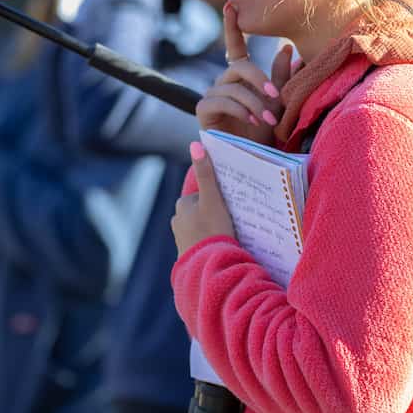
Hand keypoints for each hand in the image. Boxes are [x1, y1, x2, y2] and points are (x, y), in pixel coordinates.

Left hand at [172, 141, 235, 255]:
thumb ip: (205, 173)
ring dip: (214, 230)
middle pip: (202, 211)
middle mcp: (177, 222)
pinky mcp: (189, 257)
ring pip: (203, 228)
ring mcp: (182, 241)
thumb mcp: (212, 199)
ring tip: (232, 235)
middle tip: (235, 220)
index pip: (202, 195)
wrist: (210, 269)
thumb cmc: (213, 230)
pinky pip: (203, 245)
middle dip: (215, 214)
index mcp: (181, 207)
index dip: (218, 198)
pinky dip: (212, 244)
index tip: (232, 205)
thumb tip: (195, 144)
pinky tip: (224, 248)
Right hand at [195, 3, 293, 145]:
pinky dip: (239, 109)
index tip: (231, 5)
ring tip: (268, 119)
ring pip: (232, 86)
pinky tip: (252, 120)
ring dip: (253, 101)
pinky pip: (220, 100)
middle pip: (239, 66)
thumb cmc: (265, 133)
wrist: (252, 161)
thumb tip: (287, 47)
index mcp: (241, 76)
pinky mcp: (204, 110)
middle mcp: (225, 82)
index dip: (232, 26)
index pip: (236, 46)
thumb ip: (282, 77)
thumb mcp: (279, 104)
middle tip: (275, 95)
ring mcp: (212, 95)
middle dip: (258, 78)